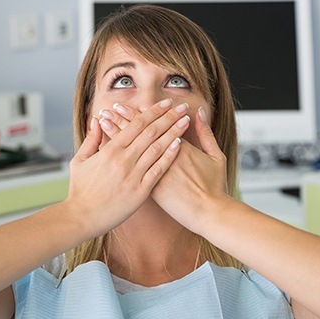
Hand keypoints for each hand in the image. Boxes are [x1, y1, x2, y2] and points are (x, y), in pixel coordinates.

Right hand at [65, 99, 190, 236]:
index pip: (136, 124)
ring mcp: (133, 175)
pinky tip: (179, 145)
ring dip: (173, 132)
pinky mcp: (140, 191)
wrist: (81, 217)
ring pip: (157, 148)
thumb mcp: (80, 160)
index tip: (166, 104)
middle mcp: (124, 159)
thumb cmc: (80, 190)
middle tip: (182, 107)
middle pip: (151, 132)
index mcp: (110, 150)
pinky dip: (169, 156)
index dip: (153, 112)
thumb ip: (91, 139)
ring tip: (185, 121)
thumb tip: (97, 120)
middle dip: (169, 117)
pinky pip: (158, 170)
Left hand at [100, 104, 230, 235]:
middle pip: (138, 134)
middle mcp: (163, 158)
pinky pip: (130, 170)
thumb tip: (198, 113)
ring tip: (104, 122)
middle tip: (108, 109)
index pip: (153, 125)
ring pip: (131, 150)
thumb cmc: (215, 186)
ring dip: (116, 134)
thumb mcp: (216, 156)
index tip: (122, 105)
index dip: (137, 114)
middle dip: (122, 120)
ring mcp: (155, 174)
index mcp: (179, 147)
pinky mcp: (150, 189)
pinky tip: (108, 150)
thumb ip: (205, 133)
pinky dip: (120, 160)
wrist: (209, 213)